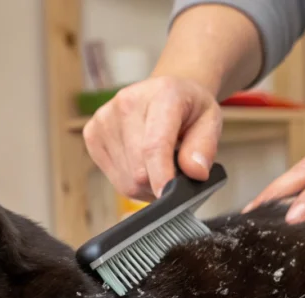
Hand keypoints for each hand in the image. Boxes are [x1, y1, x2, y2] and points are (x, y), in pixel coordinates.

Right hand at [83, 76, 222, 200]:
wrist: (164, 92)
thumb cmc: (188, 109)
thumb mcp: (211, 121)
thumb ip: (205, 147)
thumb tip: (195, 172)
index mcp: (163, 94)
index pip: (155, 144)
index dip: (161, 175)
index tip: (167, 197)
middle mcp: (127, 102)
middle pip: (139, 170)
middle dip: (160, 184)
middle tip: (176, 176)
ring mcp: (105, 118)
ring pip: (126, 181)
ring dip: (147, 186)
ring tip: (159, 166)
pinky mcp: (92, 134)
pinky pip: (114, 179)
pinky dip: (131, 182)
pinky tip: (141, 164)